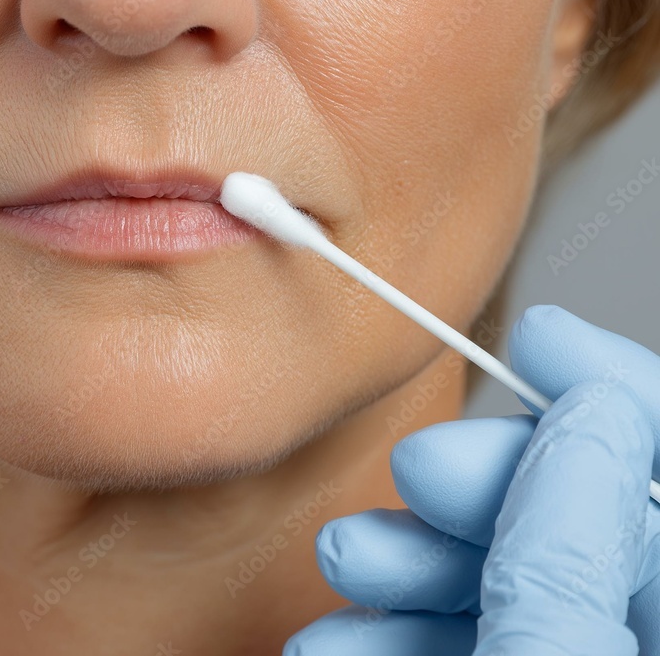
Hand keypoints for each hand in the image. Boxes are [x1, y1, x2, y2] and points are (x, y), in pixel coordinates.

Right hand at [283, 305, 659, 654]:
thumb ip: (565, 552)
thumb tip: (588, 417)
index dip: (615, 388)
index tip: (536, 337)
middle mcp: (632, 649)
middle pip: (575, 513)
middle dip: (476, 477)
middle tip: (414, 468)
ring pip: (500, 574)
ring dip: (405, 552)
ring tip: (344, 557)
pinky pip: (457, 633)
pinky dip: (390, 620)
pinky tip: (334, 633)